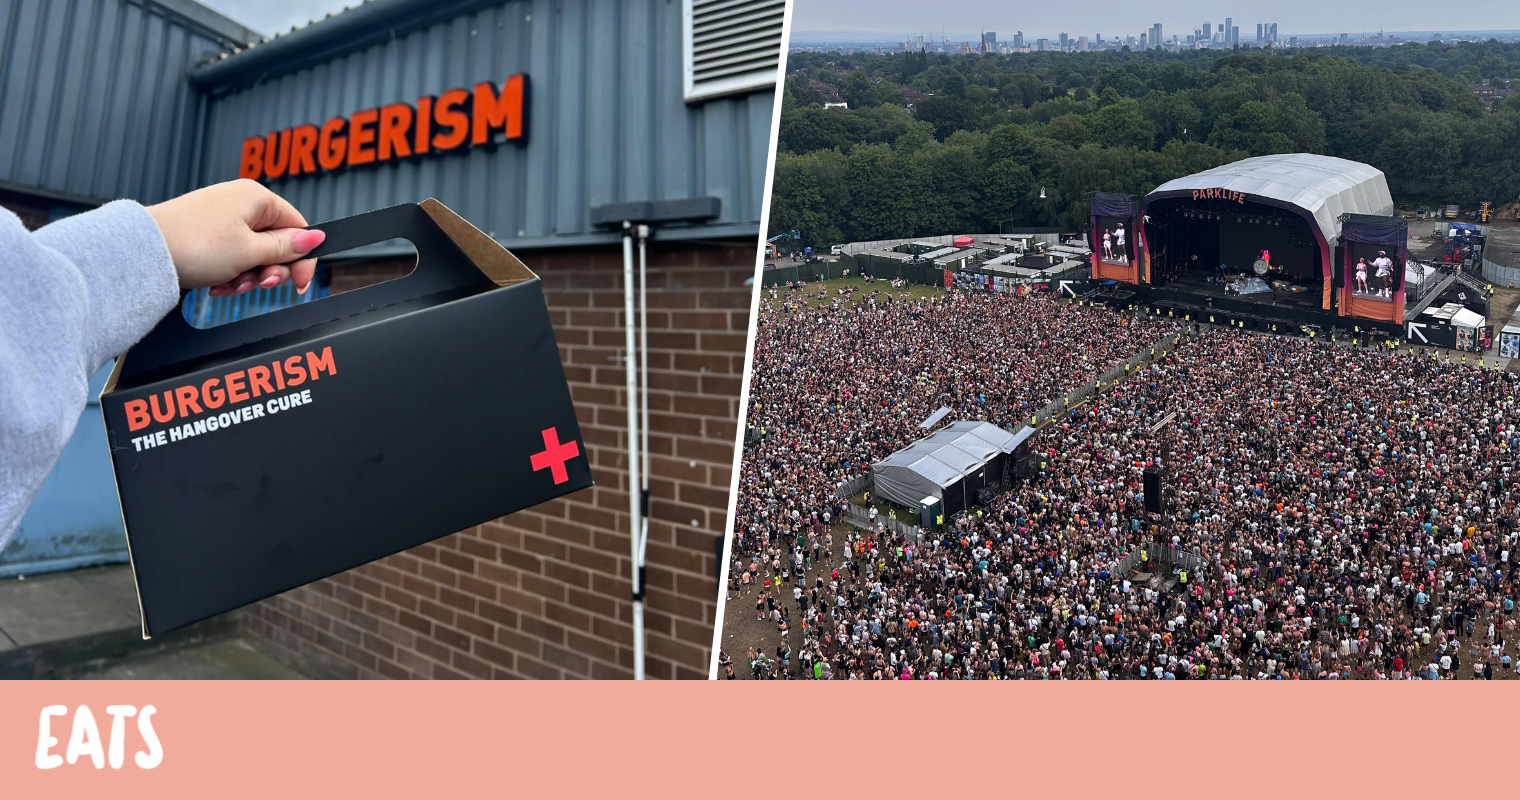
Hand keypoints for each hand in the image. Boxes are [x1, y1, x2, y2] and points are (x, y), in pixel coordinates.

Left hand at [146, 179, 325, 296]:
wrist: (143, 252)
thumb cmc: (193, 244)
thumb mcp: (251, 251)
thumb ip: (287, 248)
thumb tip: (316, 238)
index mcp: (256, 198)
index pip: (298, 228)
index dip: (301, 259)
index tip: (298, 284)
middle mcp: (239, 203)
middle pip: (275, 244)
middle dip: (268, 270)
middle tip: (257, 284)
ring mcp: (220, 219)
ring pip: (252, 254)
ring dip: (246, 277)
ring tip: (228, 285)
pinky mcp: (205, 235)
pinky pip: (230, 257)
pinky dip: (228, 274)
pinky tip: (216, 284)